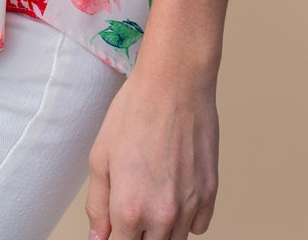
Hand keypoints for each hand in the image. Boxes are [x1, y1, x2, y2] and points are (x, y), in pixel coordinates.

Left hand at [84, 65, 218, 238]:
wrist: (175, 83)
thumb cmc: (135, 112)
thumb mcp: (99, 156)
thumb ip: (97, 205)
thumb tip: (98, 237)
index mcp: (129, 209)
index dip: (113, 238)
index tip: (113, 226)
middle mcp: (162, 216)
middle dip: (137, 234)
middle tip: (132, 204)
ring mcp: (190, 206)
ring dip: (160, 229)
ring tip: (152, 192)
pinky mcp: (210, 193)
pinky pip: (198, 226)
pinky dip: (186, 218)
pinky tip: (174, 191)